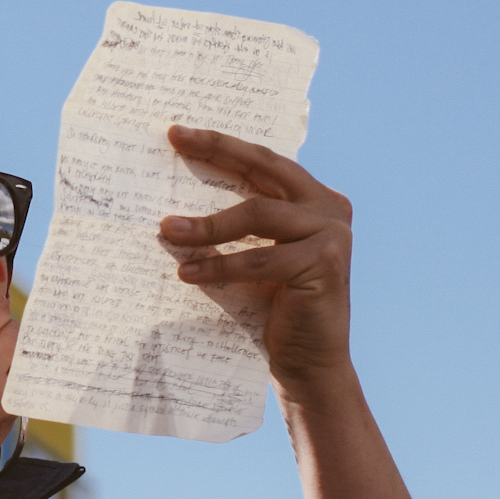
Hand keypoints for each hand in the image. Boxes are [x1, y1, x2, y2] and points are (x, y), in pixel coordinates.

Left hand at [158, 124, 353, 391]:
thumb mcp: (255, 254)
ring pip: (258, 214)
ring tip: (167, 231)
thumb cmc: (274, 309)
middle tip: (176, 141)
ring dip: (207, 225)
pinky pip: (258, 258)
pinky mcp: (323, 265)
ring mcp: (332, 235)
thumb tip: (175, 202)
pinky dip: (220, 266)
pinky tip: (188, 274)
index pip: (264, 161)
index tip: (179, 133)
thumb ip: (237, 223)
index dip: (223, 145)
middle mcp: (330, 208)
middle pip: (265, 170)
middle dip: (218, 151)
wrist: (310, 365)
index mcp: (315, 198)